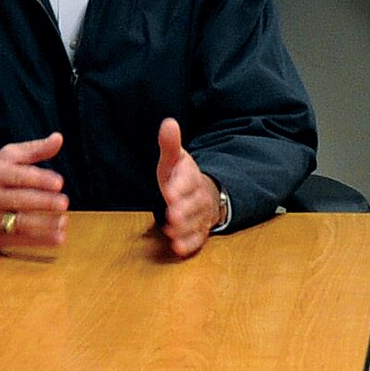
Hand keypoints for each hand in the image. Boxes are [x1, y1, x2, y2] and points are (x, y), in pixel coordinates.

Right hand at [0, 131, 68, 248]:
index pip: (19, 176)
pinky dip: (41, 240)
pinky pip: (20, 240)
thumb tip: (59, 138)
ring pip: (20, 223)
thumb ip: (34, 149)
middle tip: (64, 203)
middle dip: (44, 202)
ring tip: (64, 221)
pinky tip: (59, 237)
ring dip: (45, 224)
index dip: (40, 179)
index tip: (59, 183)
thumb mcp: (7, 158)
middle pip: (20, 200)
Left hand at [155, 118, 221, 257]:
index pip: (188, 180)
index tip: (168, 191)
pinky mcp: (199, 231)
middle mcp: (199, 196)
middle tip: (172, 214)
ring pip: (196, 222)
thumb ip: (170, 144)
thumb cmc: (181, 176)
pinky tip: (178, 248)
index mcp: (191, 176)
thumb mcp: (174, 159)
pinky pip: (197, 239)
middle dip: (184, 209)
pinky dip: (189, 244)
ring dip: (185, 228)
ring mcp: (201, 215)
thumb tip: (169, 122)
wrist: (199, 193)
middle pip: (194, 204)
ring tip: (172, 231)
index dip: (180, 186)